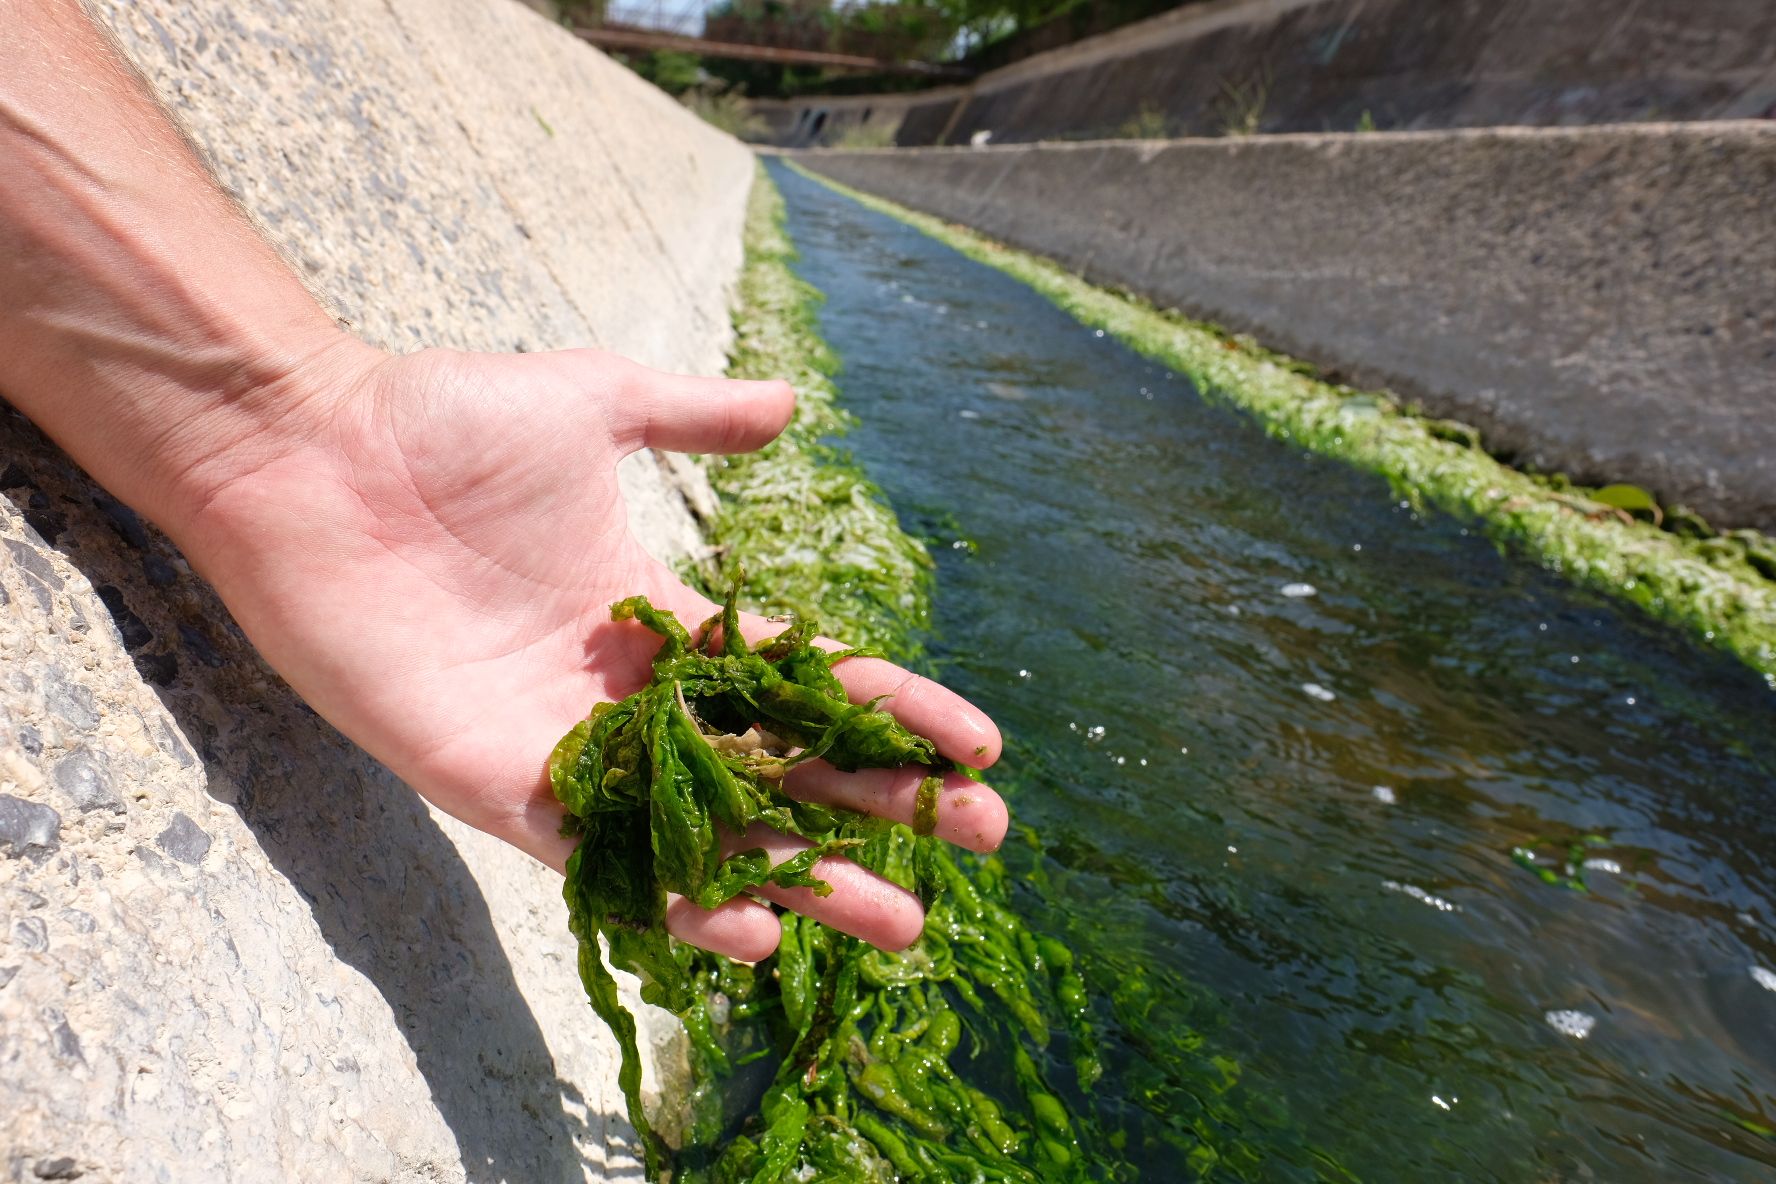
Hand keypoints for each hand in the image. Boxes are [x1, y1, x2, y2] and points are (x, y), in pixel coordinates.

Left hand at [176, 343, 1007, 961]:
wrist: (308, 455)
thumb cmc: (442, 423)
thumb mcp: (595, 402)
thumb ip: (693, 417)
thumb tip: (792, 404)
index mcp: (661, 619)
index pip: (803, 680)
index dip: (892, 711)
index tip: (981, 746)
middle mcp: (630, 697)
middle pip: (779, 769)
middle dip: (879, 807)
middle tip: (979, 842)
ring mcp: (568, 748)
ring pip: (708, 832)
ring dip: (802, 879)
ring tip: (897, 919)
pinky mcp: (497, 784)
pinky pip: (599, 858)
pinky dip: (675, 896)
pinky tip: (754, 925)